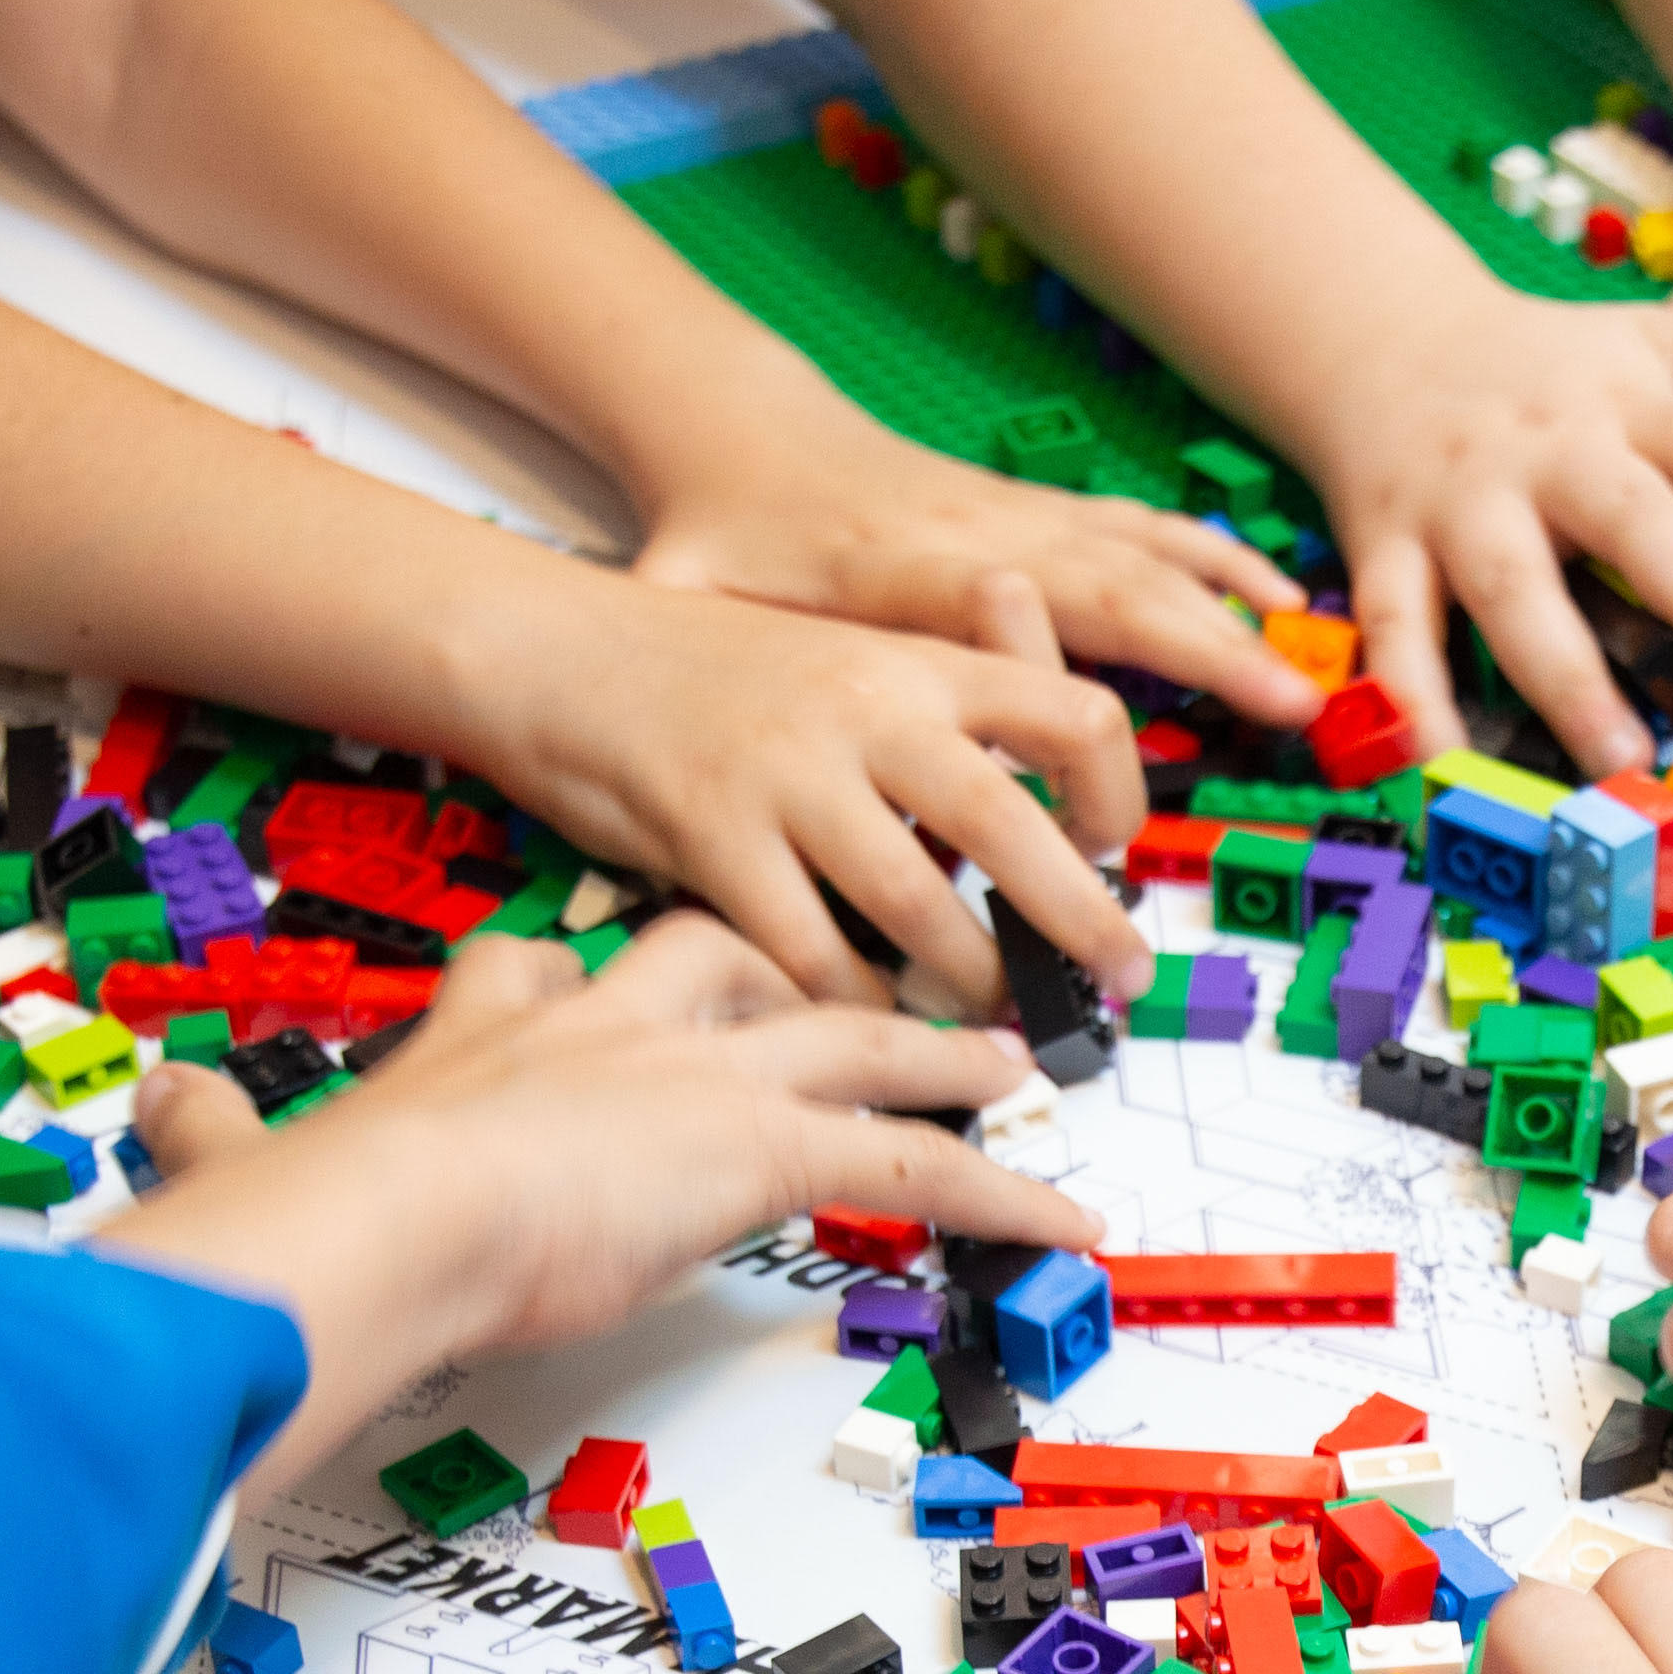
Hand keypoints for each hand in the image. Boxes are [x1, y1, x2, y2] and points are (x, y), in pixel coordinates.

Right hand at [116, 918, 1099, 1491]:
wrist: (373, 1218)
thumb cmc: (317, 1206)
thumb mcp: (251, 1149)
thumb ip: (218, 1136)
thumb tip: (157, 1118)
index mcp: (488, 1022)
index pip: (553, 975)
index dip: (590, 984)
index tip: (608, 985)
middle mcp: (611, 1025)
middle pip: (739, 967)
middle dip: (810, 977)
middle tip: (879, 990)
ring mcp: (700, 1078)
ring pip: (860, 1044)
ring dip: (942, 1057)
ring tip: (1012, 1068)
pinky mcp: (767, 1148)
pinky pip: (920, 1165)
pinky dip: (1001, 1191)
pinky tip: (1062, 1216)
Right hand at [454, 555, 1151, 1011]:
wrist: (552, 645)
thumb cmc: (699, 670)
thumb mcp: (838, 663)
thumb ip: (924, 725)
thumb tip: (1013, 825)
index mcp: (914, 661)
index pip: (1070, 710)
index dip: (1112, 791)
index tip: (1108, 850)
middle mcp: (865, 709)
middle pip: (1010, 823)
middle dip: (1080, 919)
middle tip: (1120, 982)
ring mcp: (788, 773)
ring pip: (916, 901)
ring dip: (969, 980)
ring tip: (998, 1028)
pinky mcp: (712, 835)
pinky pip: (806, 947)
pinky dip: (850, 999)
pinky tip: (872, 1022)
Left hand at [629, 385, 1319, 742]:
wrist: (736, 431)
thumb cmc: (716, 534)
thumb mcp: (688, 596)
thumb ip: (705, 664)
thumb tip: (693, 751)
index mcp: (904, 571)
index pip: (1012, 625)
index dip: (1084, 679)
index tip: (1135, 728)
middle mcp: (983, 535)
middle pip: (1114, 588)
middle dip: (1211, 647)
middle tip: (1297, 706)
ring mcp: (1020, 516)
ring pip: (1144, 555)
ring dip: (1230, 609)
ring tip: (1310, 667)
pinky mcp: (1037, 511)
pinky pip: (1142, 530)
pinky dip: (1213, 562)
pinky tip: (1275, 598)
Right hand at [1290, 279, 1672, 779]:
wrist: (1384, 340)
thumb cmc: (1554, 367)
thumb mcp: (1663, 340)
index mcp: (1629, 404)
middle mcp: (1548, 453)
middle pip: (1627, 518)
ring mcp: (1461, 504)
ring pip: (1510, 588)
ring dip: (1563, 674)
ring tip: (1622, 759)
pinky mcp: (1387, 550)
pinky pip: (1395, 631)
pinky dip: (1408, 697)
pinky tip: (1441, 761)